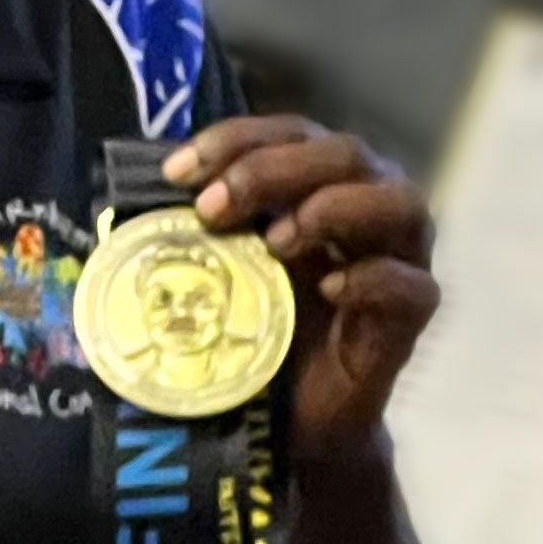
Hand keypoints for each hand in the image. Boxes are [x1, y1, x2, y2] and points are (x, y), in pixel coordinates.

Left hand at [161, 116, 438, 462]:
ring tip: (275, 242)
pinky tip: (327, 286)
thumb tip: (127, 197)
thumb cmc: (254, 320)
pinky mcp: (412, 318)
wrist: (290, 412)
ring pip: (400, 199)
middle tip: (214, 208)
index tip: (177, 171)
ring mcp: (399, 257)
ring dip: (331, 207)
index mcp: (319, 180)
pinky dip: (371, 277)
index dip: (235, 138)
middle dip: (272, 168)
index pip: (289, 131)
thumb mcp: (219, 262)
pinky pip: (414, 284)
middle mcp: (367, 204)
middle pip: (344, 151)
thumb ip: (196, 222)